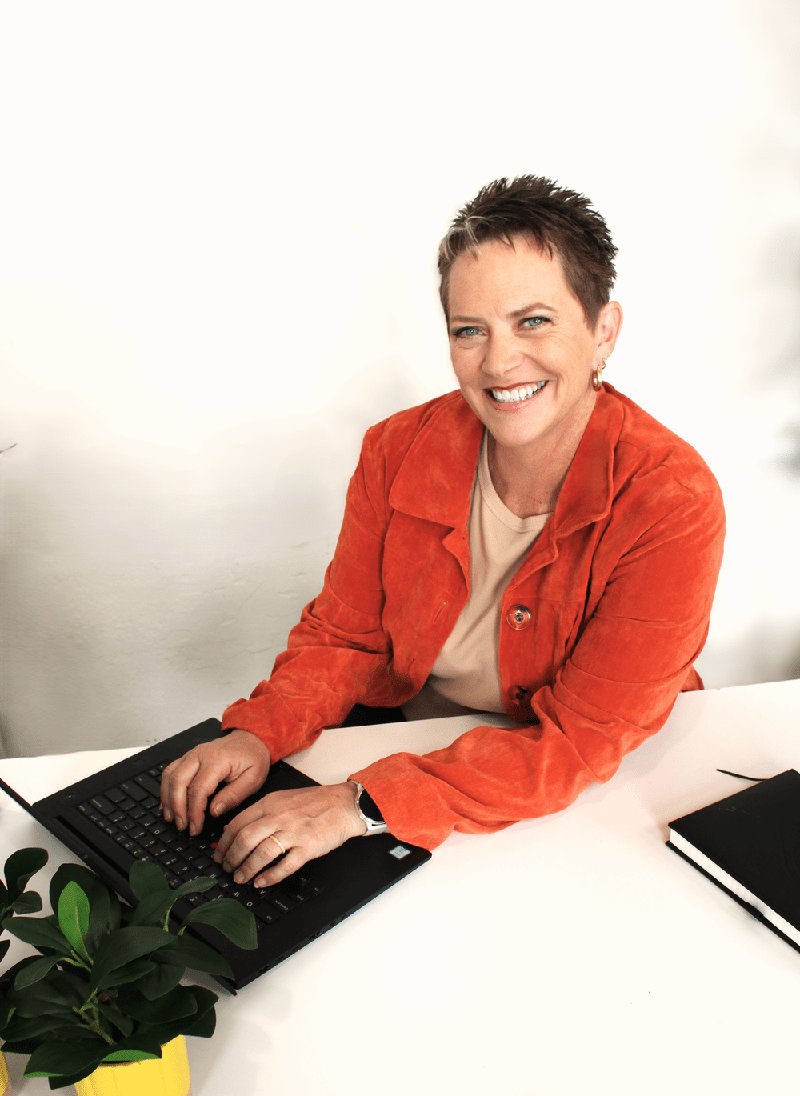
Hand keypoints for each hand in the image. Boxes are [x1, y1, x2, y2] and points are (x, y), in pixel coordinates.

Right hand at [160, 729, 270, 836]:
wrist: (251, 739)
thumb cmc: (253, 757)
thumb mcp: (253, 778)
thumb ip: (234, 795)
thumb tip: (214, 811)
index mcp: (217, 760)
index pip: (198, 789)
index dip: (194, 812)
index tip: (195, 827)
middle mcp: (200, 755)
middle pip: (178, 781)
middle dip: (177, 807)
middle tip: (182, 826)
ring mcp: (191, 755)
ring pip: (169, 776)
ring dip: (168, 799)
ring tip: (172, 818)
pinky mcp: (188, 758)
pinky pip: (170, 772)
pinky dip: (166, 789)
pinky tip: (168, 804)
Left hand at [213, 783, 366, 886]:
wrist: (346, 805)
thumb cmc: (316, 802)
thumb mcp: (284, 799)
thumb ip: (263, 812)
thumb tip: (237, 830)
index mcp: (271, 803)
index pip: (238, 823)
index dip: (224, 842)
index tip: (219, 854)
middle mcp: (279, 816)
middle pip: (245, 839)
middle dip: (231, 858)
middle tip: (227, 869)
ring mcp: (294, 832)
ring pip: (261, 853)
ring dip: (247, 869)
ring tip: (241, 878)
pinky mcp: (308, 847)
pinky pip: (285, 865)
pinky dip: (270, 877)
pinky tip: (262, 882)